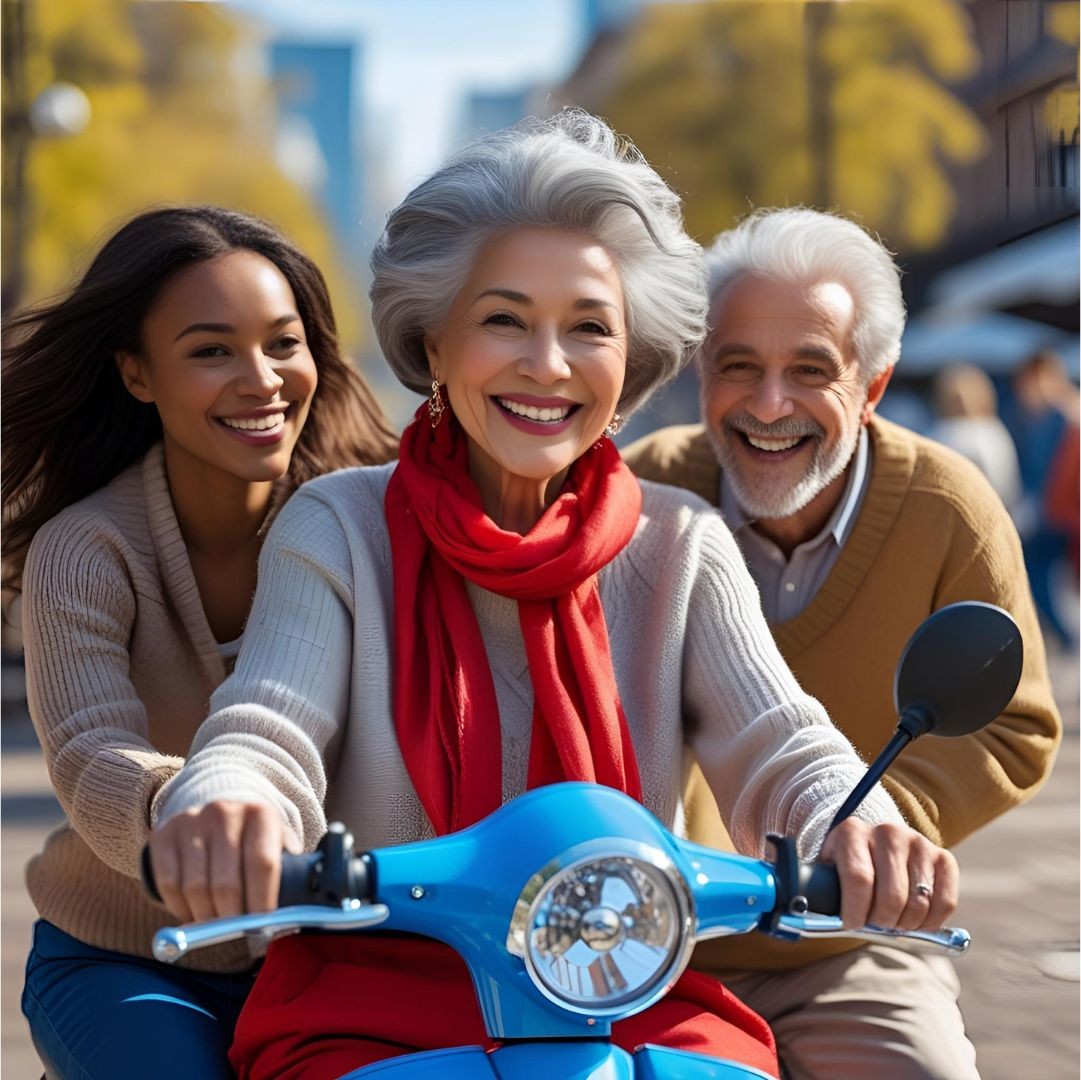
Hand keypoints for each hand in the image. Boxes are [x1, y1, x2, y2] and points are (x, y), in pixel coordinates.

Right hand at [149, 801, 300, 922]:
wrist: (219, 809)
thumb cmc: (253, 838)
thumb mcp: (276, 843)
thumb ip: (286, 872)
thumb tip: (285, 917)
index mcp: (261, 815)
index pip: (262, 863)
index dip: (262, 899)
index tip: (261, 925)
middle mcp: (225, 813)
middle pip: (226, 883)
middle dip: (231, 917)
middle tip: (235, 930)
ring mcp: (191, 822)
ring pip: (195, 888)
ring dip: (205, 917)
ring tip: (215, 923)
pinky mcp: (163, 835)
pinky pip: (168, 885)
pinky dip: (180, 908)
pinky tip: (192, 912)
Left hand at [819, 819, 957, 930]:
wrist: (872, 844)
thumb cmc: (845, 866)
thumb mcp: (827, 870)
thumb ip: (821, 890)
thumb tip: (804, 917)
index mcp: (851, 832)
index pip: (859, 879)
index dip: (856, 911)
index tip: (851, 925)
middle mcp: (887, 831)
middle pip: (892, 896)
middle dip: (882, 922)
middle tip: (875, 925)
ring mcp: (918, 842)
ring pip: (918, 903)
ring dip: (904, 924)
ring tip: (891, 921)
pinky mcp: (944, 857)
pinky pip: (945, 903)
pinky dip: (930, 922)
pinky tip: (915, 920)